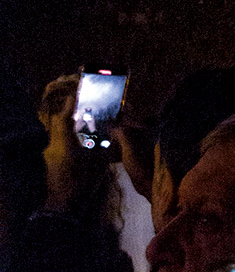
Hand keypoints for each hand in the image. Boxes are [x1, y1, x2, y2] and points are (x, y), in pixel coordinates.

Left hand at [41, 94, 105, 213]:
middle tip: (88, 109)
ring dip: (71, 126)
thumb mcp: (100, 162)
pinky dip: (70, 137)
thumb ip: (107, 143)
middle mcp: (54, 146)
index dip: (71, 104)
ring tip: (88, 123)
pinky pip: (60, 143)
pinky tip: (83, 141)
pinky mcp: (51, 162)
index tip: (79, 94)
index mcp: (64, 143)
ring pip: (59, 133)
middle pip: (59, 123)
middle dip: (72, 114)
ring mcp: (50, 155)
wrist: (64, 207)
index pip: (64, 117)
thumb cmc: (83, 182)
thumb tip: (116, 129)